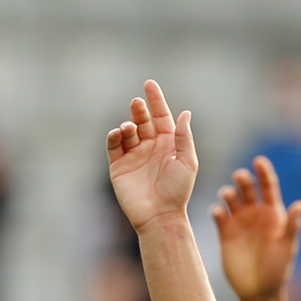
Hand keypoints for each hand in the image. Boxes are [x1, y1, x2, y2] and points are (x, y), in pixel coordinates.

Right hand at [106, 80, 199, 235]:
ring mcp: (134, 155)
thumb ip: (185, 137)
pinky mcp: (119, 166)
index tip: (149, 84)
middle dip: (139, 109)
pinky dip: (114, 136)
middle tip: (137, 103)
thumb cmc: (177, 191)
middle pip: (143, 120)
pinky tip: (119, 133)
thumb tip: (185, 113)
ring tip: (130, 126)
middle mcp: (150, 147)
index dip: (156, 100)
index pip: (161, 116)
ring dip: (128, 124)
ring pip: (128, 131)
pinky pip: (113, 145)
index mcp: (168, 144)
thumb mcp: (187, 162)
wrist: (160, 216)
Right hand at [214, 156, 300, 300]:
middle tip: (240, 177)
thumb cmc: (278, 270)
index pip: (268, 186)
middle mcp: (255, 214)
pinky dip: (217, 211)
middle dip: (243, 179)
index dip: (264, 172)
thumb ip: (291, 226)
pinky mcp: (225, 232)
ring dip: (229, 193)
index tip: (258, 161)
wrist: (259, 291)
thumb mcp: (287, 247)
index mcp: (273, 213)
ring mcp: (239, 222)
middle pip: (248, 188)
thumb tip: (300, 204)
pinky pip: (219, 215)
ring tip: (228, 196)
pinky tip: (219, 213)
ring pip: (231, 198)